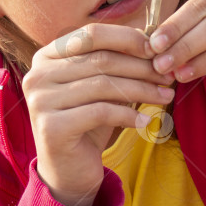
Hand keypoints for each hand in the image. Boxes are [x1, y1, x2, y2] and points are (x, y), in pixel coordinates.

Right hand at [23, 24, 175, 205]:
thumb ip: (114, 61)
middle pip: (100, 60)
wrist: (68, 170)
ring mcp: (41, 100)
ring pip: (103, 85)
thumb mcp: (99, 86)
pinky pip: (100, 113)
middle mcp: (38, 74)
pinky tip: (146, 121)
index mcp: (47, 56)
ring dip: (141, 90)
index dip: (127, 39)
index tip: (156, 50)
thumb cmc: (87, 122)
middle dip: (140, 66)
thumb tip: (151, 39)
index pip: (91, 34)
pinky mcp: (51, 127)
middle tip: (167, 75)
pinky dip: (128, 116)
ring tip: (165, 96)